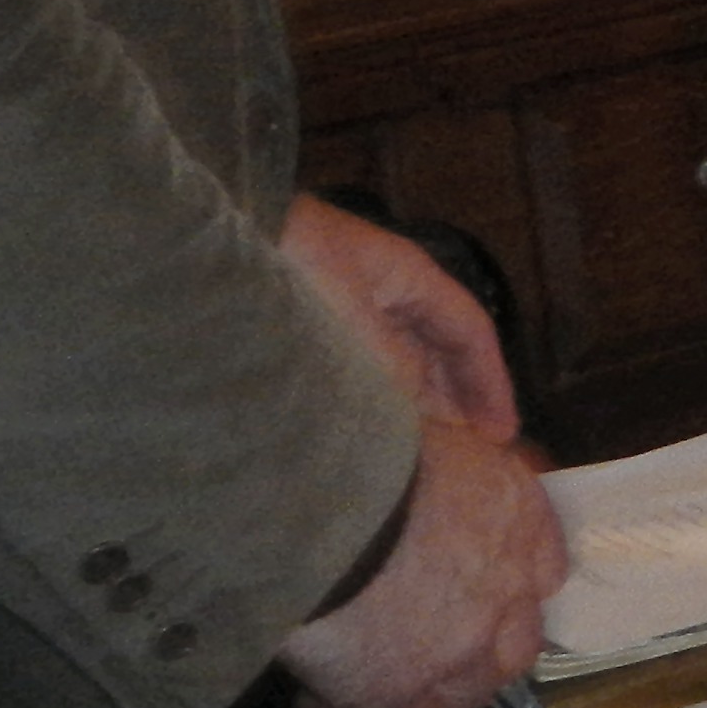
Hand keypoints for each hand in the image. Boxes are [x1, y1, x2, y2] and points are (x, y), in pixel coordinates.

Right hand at [274, 421, 568, 707]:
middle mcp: (510, 595)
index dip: (502, 588)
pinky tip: (321, 696)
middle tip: (417, 645)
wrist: (325, 508)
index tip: (467, 592)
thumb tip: (460, 469)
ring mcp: (461, 657)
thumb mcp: (439, 441)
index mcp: (522, 520)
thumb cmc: (373, 455)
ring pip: (457, 697)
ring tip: (363, 675)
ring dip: (417, 690)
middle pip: (510, 649)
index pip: (540, 571)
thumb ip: (462, 473)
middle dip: (472, 652)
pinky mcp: (399, 700)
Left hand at [281, 192, 518, 436]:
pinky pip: (357, 366)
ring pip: (396, 358)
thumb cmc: (289, 272)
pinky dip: (374, 398)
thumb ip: (397, 372)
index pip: (469, 330)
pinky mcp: (302, 322)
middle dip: (456, 399)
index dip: (492, 384)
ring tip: (425, 451)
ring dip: (414, 403)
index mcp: (407, 273)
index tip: (504, 434)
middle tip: (472, 453)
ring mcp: (340, 301)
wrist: (202, 254)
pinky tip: (370, 429)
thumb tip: (423, 417)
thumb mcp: (356, 328)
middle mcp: (380, 286)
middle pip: (435, 346)